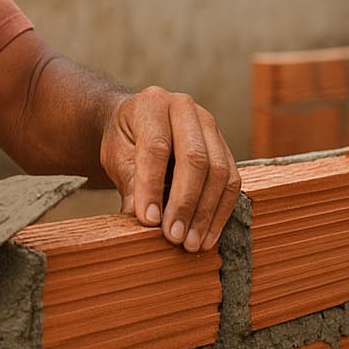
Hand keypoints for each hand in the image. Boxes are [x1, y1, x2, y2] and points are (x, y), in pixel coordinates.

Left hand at [99, 87, 240, 251]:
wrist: (137, 124)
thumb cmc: (124, 140)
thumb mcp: (116, 156)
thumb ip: (131, 183)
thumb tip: (145, 222)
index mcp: (152, 104)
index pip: (156, 148)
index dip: (152, 187)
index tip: (148, 221)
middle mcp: (186, 109)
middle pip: (195, 158)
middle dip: (185, 203)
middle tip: (174, 238)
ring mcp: (210, 126)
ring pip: (219, 171)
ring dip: (206, 213)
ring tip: (192, 244)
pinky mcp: (224, 147)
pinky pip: (232, 182)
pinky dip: (220, 212)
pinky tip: (207, 236)